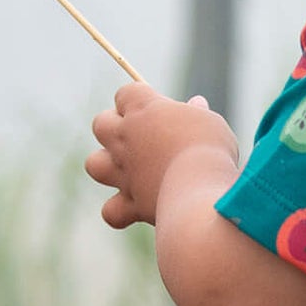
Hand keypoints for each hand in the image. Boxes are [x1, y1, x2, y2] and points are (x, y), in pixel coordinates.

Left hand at [86, 84, 239, 228]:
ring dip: (107, 166)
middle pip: (101, 124)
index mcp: (143, 110)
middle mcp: (125, 139)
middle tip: (143, 139)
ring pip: (94, 164)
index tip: (160, 110)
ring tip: (130, 171)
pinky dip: (119, 212)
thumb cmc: (210, 151)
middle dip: (115, 128)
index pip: (126, 93)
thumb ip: (198, 113)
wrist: (201, 194)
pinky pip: (111, 211)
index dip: (139, 100)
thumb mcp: (211, 123)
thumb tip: (196, 104)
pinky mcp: (131, 204)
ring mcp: (124, 173)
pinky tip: (135, 209)